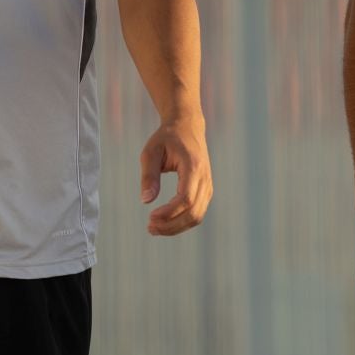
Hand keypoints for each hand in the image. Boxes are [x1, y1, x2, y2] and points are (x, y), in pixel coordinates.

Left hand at [140, 119, 211, 235]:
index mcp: (193, 166)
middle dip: (171, 225)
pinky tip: (165, 222)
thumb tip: (146, 201)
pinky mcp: (206, 190)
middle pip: (193, 212)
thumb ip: (148, 176)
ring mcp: (208, 185)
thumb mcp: (151, 152)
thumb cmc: (166, 138)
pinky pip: (197, 213)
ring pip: (197, 216)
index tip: (150, 216)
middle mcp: (205, 178)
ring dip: (176, 227)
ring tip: (154, 228)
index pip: (186, 199)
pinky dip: (182, 222)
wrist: (188, 127)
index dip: (169, 213)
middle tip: (149, 227)